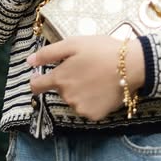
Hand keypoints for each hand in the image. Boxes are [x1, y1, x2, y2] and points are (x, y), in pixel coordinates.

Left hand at [27, 36, 145, 120]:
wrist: (131, 65)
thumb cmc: (102, 50)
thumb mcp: (74, 44)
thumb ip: (48, 53)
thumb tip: (29, 61)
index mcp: (60, 78)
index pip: (37, 86)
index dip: (37, 80)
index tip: (42, 76)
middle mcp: (67, 96)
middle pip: (60, 90)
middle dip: (68, 81)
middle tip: (85, 68)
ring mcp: (81, 108)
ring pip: (74, 100)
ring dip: (80, 91)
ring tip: (96, 77)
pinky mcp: (95, 115)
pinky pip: (88, 108)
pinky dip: (92, 101)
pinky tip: (102, 89)